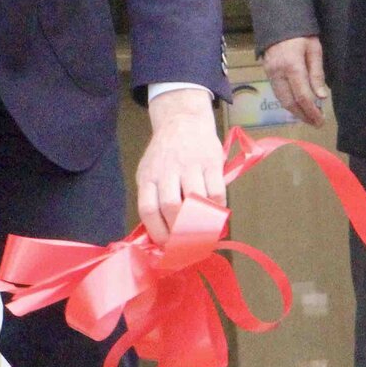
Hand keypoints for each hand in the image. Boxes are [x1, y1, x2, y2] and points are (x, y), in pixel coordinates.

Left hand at [135, 88, 225, 244]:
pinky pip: (216, 191)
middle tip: (188, 244)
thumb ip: (153, 199)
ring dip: (200, 222)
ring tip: (203, 233)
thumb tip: (160, 238)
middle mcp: (167, 170)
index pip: (148, 208)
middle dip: (180, 230)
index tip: (167, 246)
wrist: (182, 119)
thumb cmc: (165, 154)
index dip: (158, 232)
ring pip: (194, 199)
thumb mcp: (150, 172)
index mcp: (148, 176)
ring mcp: (190, 164)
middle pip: (171, 206)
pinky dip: (217, 208)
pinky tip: (216, 214)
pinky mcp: (210, 161)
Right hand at [260, 36, 328, 125]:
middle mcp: (278, 72)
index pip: (302, 95)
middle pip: (289, 102)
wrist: (278, 20)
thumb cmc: (301, 33)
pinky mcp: (267, 72)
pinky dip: (288, 102)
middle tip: (316, 123)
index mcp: (292, 65)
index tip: (320, 120)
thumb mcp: (314, 49)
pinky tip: (298, 105)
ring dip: (295, 111)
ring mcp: (270, 73)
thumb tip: (321, 97)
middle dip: (303, 115)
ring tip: (309, 117)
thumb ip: (317, 74)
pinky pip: (277, 92)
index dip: (311, 111)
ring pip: (281, 99)